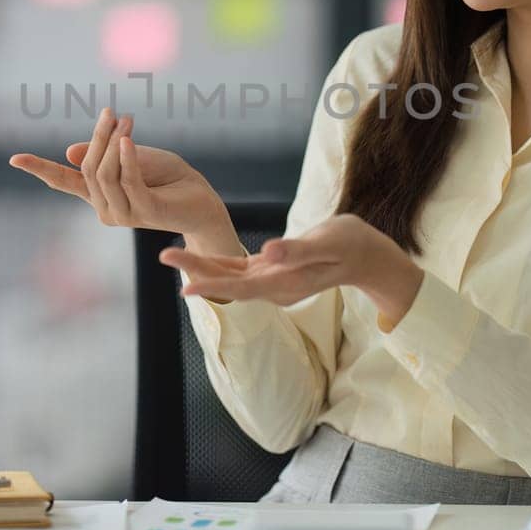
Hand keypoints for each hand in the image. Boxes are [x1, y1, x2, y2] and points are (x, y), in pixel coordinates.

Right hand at [8, 107, 227, 234]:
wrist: (203, 200)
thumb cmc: (171, 179)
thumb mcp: (135, 157)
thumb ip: (106, 154)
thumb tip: (70, 152)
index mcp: (101, 195)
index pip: (64, 182)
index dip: (40, 169)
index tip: (14, 158)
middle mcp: (106, 209)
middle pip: (88, 168)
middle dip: (97, 137)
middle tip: (111, 112)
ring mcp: (125, 214)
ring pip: (104, 174)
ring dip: (113, 142)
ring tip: (126, 120)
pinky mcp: (146, 213)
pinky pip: (128, 181)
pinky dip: (126, 158)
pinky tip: (127, 139)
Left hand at [160, 213, 424, 324]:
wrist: (367, 254)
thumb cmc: (350, 244)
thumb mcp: (327, 242)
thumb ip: (297, 250)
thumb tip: (267, 252)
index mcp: (284, 282)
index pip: (241, 287)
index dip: (211, 283)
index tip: (184, 284)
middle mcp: (273, 286)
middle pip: (227, 282)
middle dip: (195, 270)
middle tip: (163, 255)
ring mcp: (272, 280)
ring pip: (230, 276)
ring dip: (201, 266)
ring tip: (171, 254)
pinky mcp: (272, 270)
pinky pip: (240, 269)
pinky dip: (218, 262)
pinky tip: (199, 255)